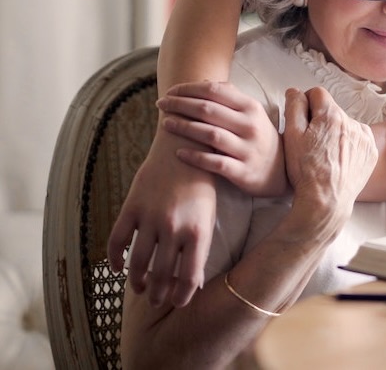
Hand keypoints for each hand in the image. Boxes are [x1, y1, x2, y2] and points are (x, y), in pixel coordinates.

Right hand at [107, 127, 215, 307]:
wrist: (184, 145)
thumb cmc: (201, 183)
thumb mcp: (208, 214)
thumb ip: (200, 246)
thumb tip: (192, 283)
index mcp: (198, 230)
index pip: (188, 277)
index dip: (182, 295)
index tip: (178, 302)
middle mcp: (173, 227)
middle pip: (161, 274)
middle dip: (159, 293)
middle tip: (156, 300)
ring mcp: (150, 217)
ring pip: (138, 263)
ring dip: (137, 281)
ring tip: (140, 288)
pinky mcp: (132, 206)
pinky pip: (117, 241)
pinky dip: (114, 259)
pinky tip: (117, 268)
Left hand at [157, 80, 286, 196]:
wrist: (280, 170)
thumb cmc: (259, 137)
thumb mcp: (252, 113)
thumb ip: (231, 97)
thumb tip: (204, 82)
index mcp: (251, 107)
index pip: (215, 91)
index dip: (189, 89)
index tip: (171, 91)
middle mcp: (249, 126)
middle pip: (208, 110)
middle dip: (180, 105)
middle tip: (161, 103)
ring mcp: (246, 149)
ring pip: (210, 135)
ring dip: (184, 127)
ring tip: (165, 123)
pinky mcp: (242, 171)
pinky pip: (214, 163)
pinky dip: (195, 157)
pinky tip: (178, 153)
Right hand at [283, 88, 377, 241]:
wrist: (326, 202)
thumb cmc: (305, 170)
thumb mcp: (291, 136)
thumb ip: (294, 107)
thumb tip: (296, 91)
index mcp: (331, 115)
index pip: (317, 93)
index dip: (306, 104)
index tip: (302, 120)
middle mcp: (352, 121)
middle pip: (332, 110)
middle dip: (321, 120)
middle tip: (312, 142)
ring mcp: (365, 137)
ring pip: (346, 124)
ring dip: (337, 132)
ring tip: (326, 154)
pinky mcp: (372, 151)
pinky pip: (359, 138)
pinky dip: (350, 144)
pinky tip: (339, 159)